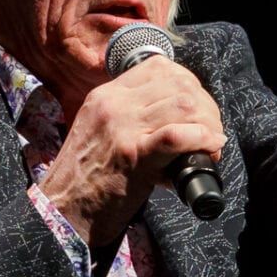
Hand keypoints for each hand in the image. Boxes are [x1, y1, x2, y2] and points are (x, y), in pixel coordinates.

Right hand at [38, 58, 225, 247]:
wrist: (63, 209)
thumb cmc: (88, 178)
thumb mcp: (103, 132)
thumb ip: (133, 119)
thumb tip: (179, 121)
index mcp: (107, 95)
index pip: (159, 67)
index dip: (189, 84)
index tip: (199, 107)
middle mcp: (114, 104)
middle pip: (178, 84)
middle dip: (206, 106)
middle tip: (212, 130)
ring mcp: (122, 127)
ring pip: (184, 104)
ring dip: (209, 123)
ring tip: (212, 143)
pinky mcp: (133, 155)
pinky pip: (177, 135)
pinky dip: (203, 139)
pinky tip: (211, 148)